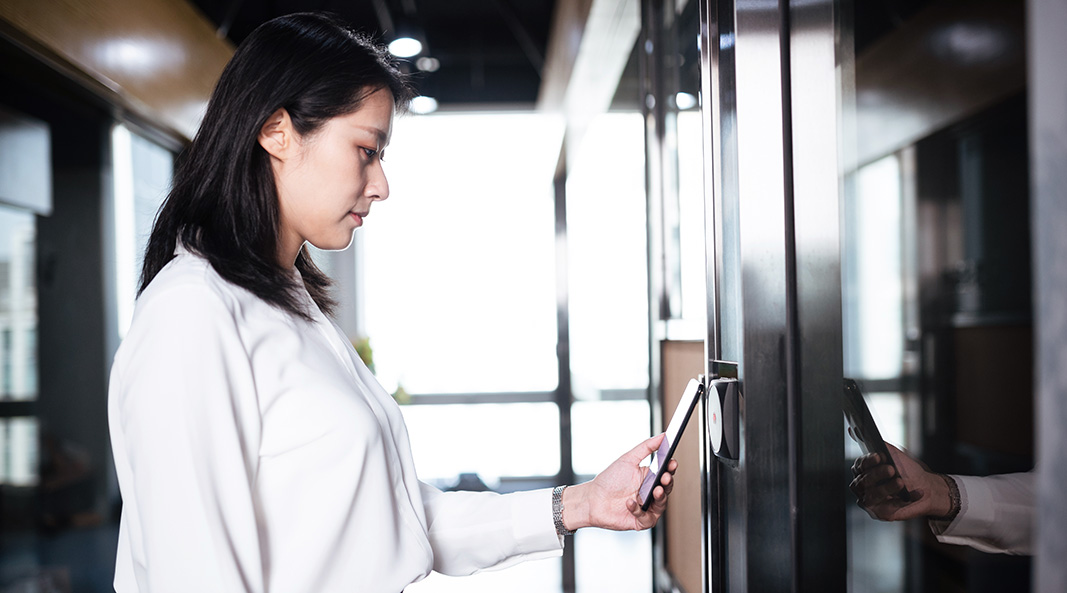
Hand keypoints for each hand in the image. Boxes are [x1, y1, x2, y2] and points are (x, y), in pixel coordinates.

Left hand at [561, 434, 676, 531]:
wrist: (592, 499)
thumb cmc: (609, 480)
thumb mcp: (628, 459)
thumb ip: (646, 447)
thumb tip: (662, 436)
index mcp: (649, 478)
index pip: (666, 473)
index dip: (671, 468)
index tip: (672, 462)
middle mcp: (649, 493)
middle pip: (667, 488)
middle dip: (668, 482)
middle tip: (666, 477)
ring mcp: (646, 507)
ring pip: (661, 504)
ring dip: (660, 497)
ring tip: (656, 490)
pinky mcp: (640, 521)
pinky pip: (647, 518)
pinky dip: (639, 510)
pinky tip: (630, 502)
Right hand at [849, 443, 951, 520]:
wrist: (927, 488)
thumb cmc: (907, 471)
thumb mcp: (893, 454)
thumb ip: (874, 443)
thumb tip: (852, 429)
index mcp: (864, 471)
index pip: (859, 466)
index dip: (868, 461)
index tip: (880, 456)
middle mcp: (863, 487)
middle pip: (862, 481)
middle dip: (877, 474)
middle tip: (891, 469)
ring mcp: (870, 501)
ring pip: (871, 495)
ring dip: (886, 488)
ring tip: (900, 482)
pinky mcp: (879, 513)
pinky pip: (884, 508)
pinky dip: (899, 501)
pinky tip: (908, 496)